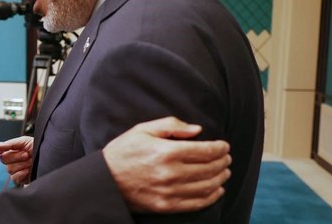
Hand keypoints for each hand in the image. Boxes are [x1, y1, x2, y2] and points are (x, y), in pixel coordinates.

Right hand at [0, 136, 33, 184]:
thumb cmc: (37, 148)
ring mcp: (16, 169)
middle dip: (15, 156)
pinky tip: (28, 170)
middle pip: (3, 159)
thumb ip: (9, 144)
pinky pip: (14, 177)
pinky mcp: (20, 178)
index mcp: (12, 149)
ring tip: (30, 162)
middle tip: (26, 155)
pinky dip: (21, 173)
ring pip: (9, 169)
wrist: (49, 158)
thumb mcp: (24, 141)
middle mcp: (12, 159)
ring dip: (21, 165)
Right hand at [103, 116, 230, 213]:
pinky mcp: (166, 206)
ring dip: (220, 178)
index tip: (224, 146)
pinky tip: (217, 190)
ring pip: (207, 186)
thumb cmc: (123, 152)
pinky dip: (211, 197)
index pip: (205, 151)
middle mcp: (171, 173)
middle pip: (209, 168)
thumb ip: (171, 125)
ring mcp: (170, 192)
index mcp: (166, 152)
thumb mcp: (142, 130)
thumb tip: (197, 130)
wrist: (105, 179)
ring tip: (224, 172)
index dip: (220, 148)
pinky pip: (197, 203)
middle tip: (226, 157)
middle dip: (222, 162)